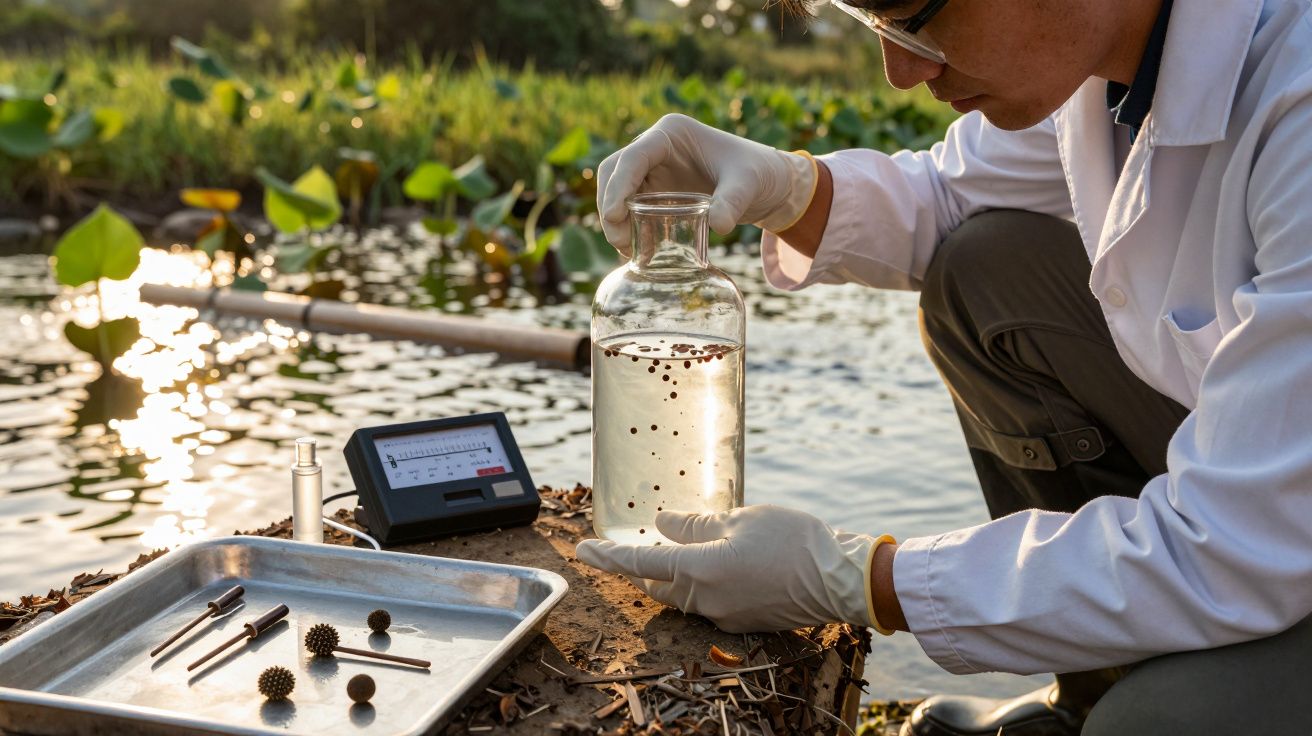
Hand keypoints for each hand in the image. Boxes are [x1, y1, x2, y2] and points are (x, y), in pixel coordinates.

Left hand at [576, 505, 876, 632]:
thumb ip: (695, 524)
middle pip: (656, 584)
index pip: (639, 562)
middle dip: (637, 568)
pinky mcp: (742, 622)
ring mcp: (723, 615)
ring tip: (667, 552)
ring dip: (668, 576)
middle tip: (621, 549)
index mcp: (700, 569)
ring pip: (681, 596)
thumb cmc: (793, 539)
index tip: (583, 551)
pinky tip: (709, 565)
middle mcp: (705, 599)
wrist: (840, 579)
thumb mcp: (740, 519)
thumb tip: (663, 524)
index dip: (608, 556)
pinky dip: (697, 584)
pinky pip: (706, 603)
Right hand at [595, 114, 816, 255]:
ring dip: (615, 220)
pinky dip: (628, 227)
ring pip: (617, 190)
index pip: (633, 157)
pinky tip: (634, 251)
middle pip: (614, 172)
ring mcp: (653, 168)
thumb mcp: (748, 183)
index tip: (614, 216)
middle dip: (610, 206)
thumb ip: (733, 201)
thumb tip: (718, 227)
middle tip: (619, 241)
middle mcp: (655, 146)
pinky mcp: (656, 189)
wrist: (767, 182)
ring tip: (625, 251)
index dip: (618, 185)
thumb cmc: (757, 171)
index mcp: (671, 133)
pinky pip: (631, 207)